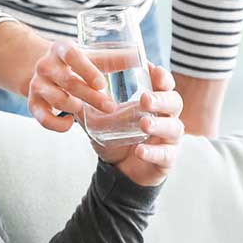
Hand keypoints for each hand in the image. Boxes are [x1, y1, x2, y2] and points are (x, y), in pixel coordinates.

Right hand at [26, 39, 122, 131]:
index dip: (87, 70)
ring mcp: (37, 85)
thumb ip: (114, 58)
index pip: (72, 55)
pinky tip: (71, 123)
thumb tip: (139, 56)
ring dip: (74, 107)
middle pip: (68, 81)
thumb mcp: (91, 56)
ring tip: (88, 111)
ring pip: (56, 99)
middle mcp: (46, 66)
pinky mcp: (33, 103)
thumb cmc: (75, 63)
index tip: (102, 84)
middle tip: (110, 107)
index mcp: (61, 49)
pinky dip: (57, 124)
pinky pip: (43, 118)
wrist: (44, 70)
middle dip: (91, 96)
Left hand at [92, 62, 182, 186]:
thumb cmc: (115, 139)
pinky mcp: (167, 159)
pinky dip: (152, 152)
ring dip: (159, 124)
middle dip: (161, 99)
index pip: (164, 84)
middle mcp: (166, 116)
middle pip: (174, 101)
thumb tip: (69, 89)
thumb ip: (87, 106)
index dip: (162, 76)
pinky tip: (139, 150)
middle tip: (144, 99)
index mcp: (152, 102)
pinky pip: (165, 154)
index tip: (153, 71)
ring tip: (144, 124)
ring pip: (174, 127)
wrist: (119, 172)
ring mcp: (169, 138)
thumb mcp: (99, 120)